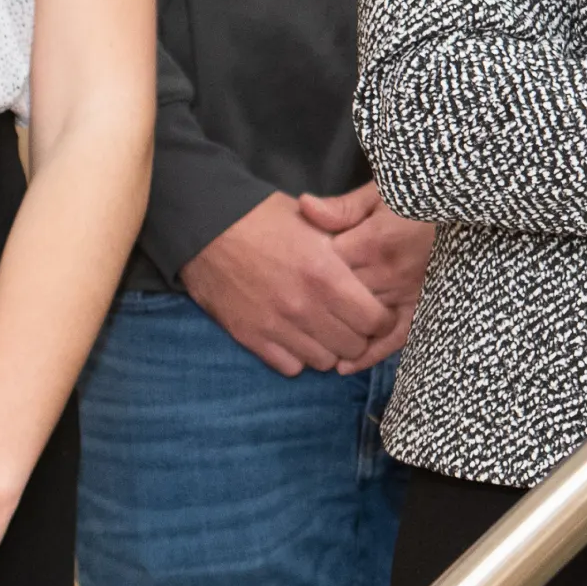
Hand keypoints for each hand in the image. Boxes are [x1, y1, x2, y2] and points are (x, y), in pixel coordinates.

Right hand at [185, 190, 401, 377]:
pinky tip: (295, 335)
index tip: (376, 312)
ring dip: (328, 348)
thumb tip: (371, 266)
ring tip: (322, 329)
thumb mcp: (312, 221)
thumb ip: (345, 247)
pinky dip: (298, 356)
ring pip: (324, 362)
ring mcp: (277, 326)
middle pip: (353, 347)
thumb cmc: (262, 218)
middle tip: (349, 322)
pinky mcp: (252, 338)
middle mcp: (305, 306)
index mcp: (326, 274)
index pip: (375, 321)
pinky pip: (291, 367)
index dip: (380, 318)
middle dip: (357, 335)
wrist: (206, 228)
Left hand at [298, 179, 433, 370]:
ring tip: (308, 343)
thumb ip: (343, 207)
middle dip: (314, 307)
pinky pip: (394, 339)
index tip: (292, 272)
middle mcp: (387, 274)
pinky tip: (346, 366)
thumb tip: (304, 207)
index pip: (325, 267)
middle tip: (293, 310)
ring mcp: (405, 295)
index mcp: (373, 242)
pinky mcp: (421, 308)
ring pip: (360, 323)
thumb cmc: (419, 199)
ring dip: (335, 334)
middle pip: (338, 300)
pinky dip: (370, 355)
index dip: (305, 271)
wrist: (462, 212)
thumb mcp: (380, 194)